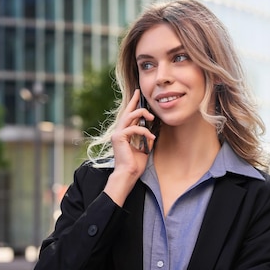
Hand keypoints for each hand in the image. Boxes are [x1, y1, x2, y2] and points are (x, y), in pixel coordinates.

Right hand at [104, 90, 155, 205]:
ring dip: (142, 115)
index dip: (133, 104)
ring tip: (152, 119)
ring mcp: (117, 134)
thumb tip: (152, 131)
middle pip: (127, 112)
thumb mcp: (144, 149)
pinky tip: (151, 138)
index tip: (138, 95)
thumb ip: (146, 139)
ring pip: (130, 116)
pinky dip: (144, 132)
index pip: (128, 116)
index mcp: (123, 134)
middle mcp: (118, 132)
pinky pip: (134, 129)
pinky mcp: (119, 137)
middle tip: (141, 94)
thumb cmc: (134, 165)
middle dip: (135, 102)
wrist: (128, 174)